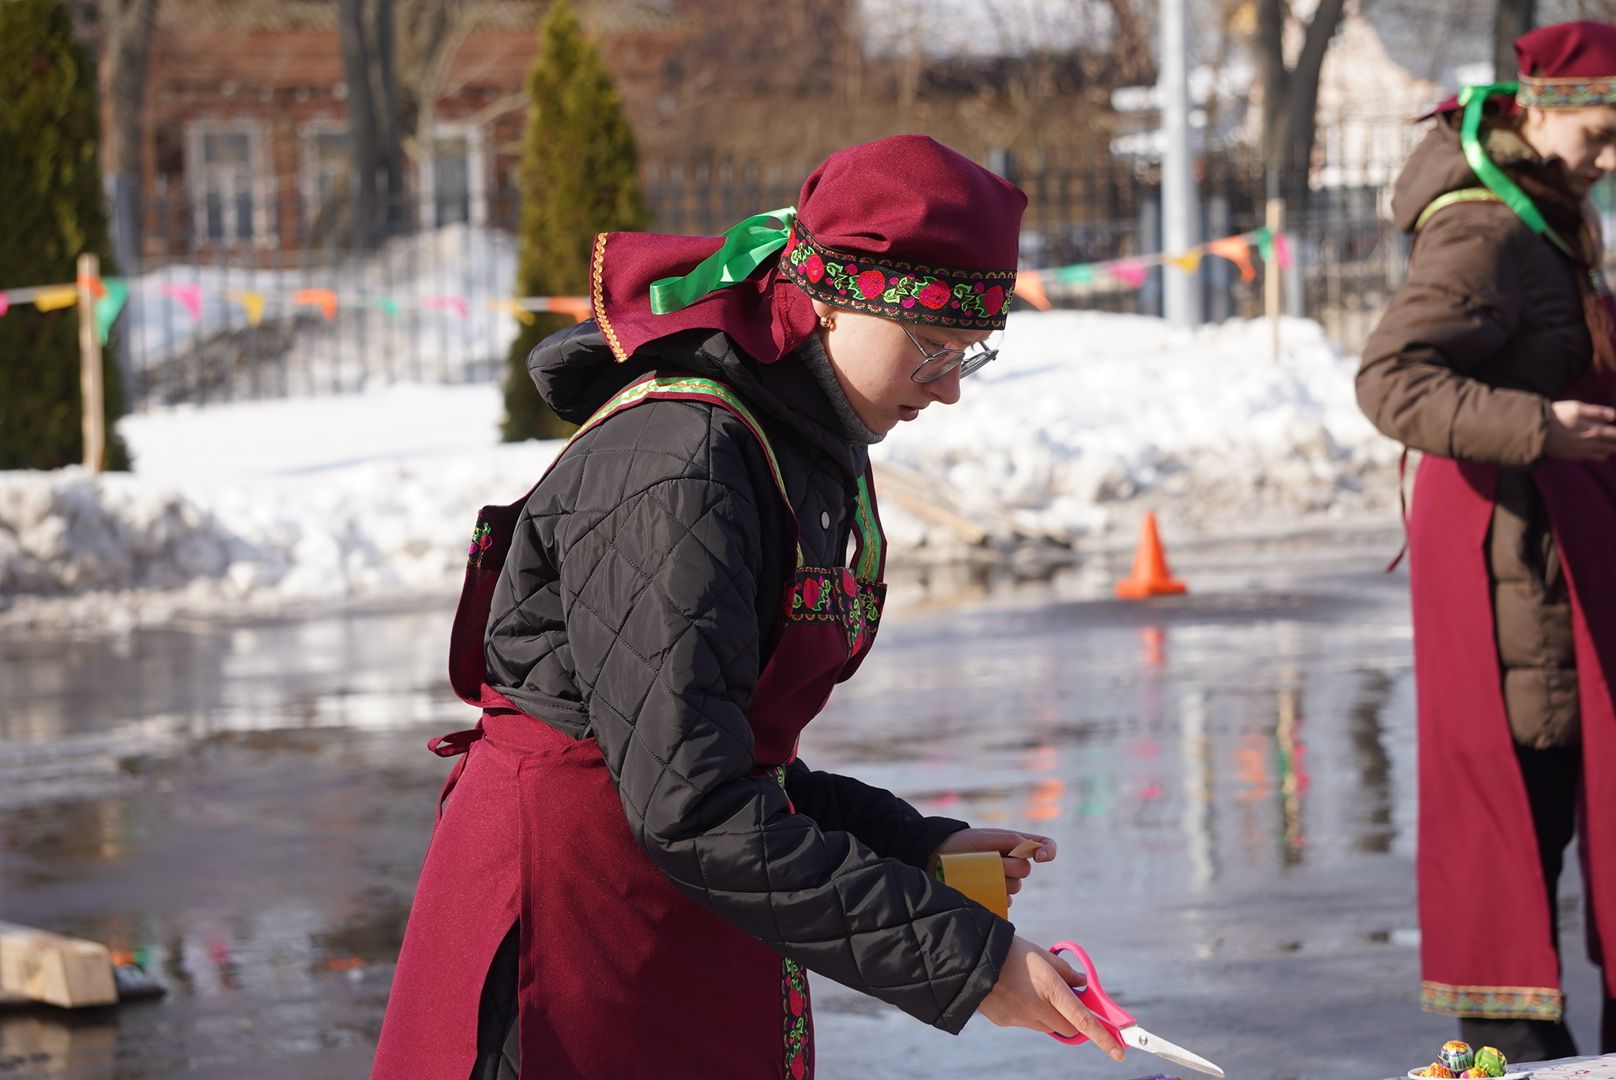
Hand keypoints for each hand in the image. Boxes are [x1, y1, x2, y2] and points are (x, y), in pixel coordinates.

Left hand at [929, 828, 1054, 903]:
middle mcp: (1012, 862)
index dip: (1048, 850)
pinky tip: (979, 890)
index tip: (1041, 857)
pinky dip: (995, 896)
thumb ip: (1008, 840)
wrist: (934, 860)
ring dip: (999, 880)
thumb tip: (1030, 848)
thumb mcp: (982, 838)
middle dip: (1008, 866)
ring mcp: (1004, 881)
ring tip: (976, 873)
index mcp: (1013, 844)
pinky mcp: (995, 897)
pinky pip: (1005, 901)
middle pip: (1025, 870)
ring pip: (1015, 887)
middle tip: (986, 860)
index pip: (1043, 845)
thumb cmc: (958, 845)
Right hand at [977, 935, 1127, 1060]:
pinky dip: (1028, 1012)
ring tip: (1030, 988)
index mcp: (1051, 990)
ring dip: (1048, 1014)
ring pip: (1046, 1026)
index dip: (1103, 1037)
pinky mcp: (1006, 1022)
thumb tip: (1082, 984)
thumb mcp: (1042, 955)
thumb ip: (1066, 972)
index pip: (1083, 1020)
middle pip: (1067, 1027)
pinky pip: (1026, 1022)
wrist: (970, 958)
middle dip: (1071, 1018)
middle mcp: (1037, 1009)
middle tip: (1063, 999)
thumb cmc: (1009, 952)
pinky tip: (1013, 992)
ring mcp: (1020, 1019)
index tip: (1119, 1052)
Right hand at [1545, 400, 1615, 459]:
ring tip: (1607, 443)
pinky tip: (1591, 447)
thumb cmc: (1556, 416)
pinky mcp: (1572, 456)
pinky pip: (1589, 457)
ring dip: (1607, 450)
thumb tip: (1613, 415)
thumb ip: (1597, 412)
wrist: (1535, 431)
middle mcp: (1590, 445)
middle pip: (1612, 448)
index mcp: (1594, 431)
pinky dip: (1594, 453)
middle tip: (1614, 438)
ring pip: (1602, 455)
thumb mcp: (1577, 408)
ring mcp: (1581, 452)